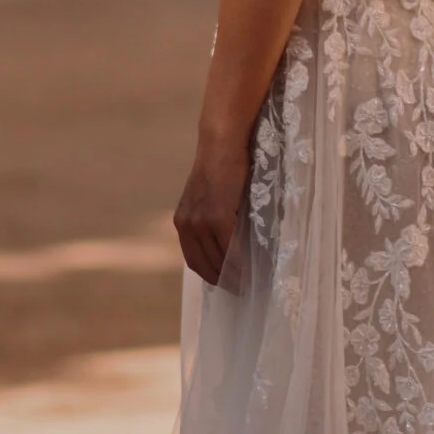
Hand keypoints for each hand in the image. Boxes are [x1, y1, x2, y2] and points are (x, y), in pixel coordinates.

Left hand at [174, 131, 250, 286]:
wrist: (222, 144)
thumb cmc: (222, 167)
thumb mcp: (210, 197)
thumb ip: (212, 219)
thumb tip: (230, 242)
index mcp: (182, 221)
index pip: (193, 259)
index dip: (210, 274)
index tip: (226, 284)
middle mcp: (187, 225)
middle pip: (203, 264)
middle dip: (222, 280)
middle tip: (241, 290)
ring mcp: (201, 222)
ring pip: (217, 260)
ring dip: (232, 276)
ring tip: (248, 283)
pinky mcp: (218, 217)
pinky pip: (229, 249)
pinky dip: (239, 263)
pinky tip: (251, 269)